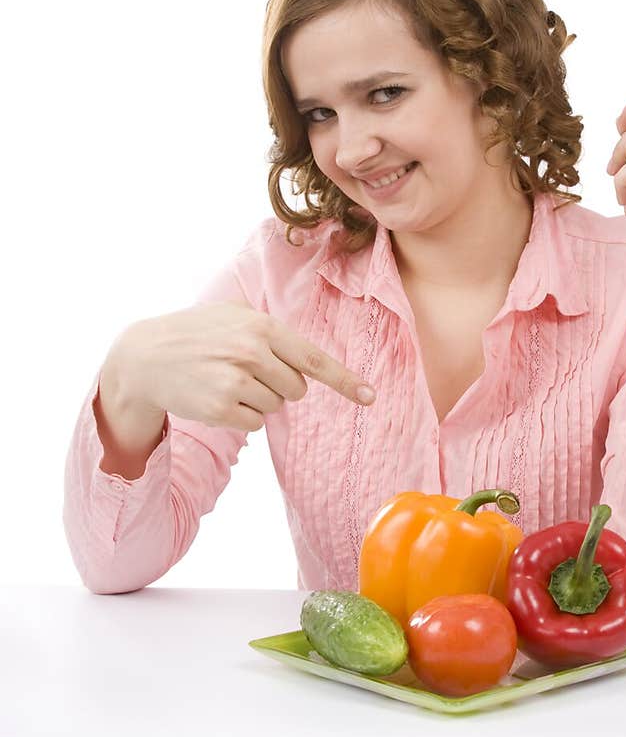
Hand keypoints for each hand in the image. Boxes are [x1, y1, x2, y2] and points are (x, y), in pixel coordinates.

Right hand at [108, 299, 374, 432]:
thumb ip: (272, 330)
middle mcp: (252, 352)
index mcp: (262, 327)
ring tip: (225, 381)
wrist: (146, 356)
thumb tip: (308, 361)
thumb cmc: (196, 333)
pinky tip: (217, 398)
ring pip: (275, 407)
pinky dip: (241, 415)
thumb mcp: (234, 313)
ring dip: (257, 400)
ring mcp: (235, 381)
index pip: (314, 360)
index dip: (345, 380)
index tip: (370, 397)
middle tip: (246, 372)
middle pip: (296, 389)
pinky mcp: (220, 408)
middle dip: (279, 385)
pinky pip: (254, 423)